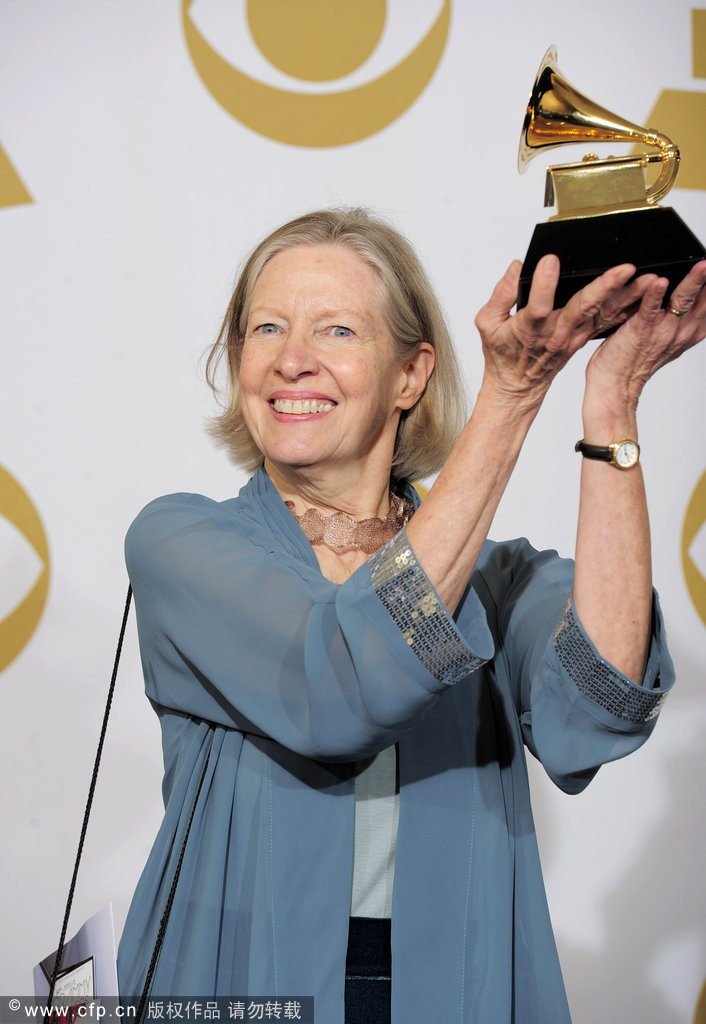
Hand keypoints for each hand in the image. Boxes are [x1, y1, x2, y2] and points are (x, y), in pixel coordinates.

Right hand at [475, 254, 651, 409]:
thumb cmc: (501, 354)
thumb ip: (501, 294)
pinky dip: (626, 309)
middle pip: (580, 309)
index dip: (543, 285)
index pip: (537, 306)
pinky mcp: (583, 339)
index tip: (549, 261)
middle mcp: (554, 334)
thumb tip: (518, 267)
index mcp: (528, 328)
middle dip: (603, 287)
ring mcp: (572, 338)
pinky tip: (643, 296)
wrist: (517, 387)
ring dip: (625, 297)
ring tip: (646, 280)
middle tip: (624, 269)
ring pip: (600, 314)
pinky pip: (606, 322)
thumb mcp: (487, 324)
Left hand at [584, 259, 705, 417]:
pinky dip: (654, 295)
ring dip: (693, 282)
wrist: (615, 385)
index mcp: (689, 333)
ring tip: (702, 266)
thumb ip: (681, 322)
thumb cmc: (635, 361)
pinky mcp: (640, 331)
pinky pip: (650, 309)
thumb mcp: (668, 340)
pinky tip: (660, 282)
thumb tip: (691, 297)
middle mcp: (681, 332)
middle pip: (704, 301)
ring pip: (683, 302)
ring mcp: (662, 332)